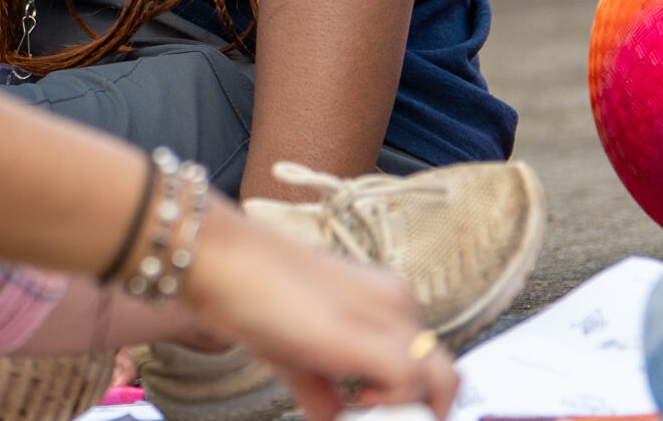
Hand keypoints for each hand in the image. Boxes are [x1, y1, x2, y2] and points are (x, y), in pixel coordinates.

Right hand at [176, 196, 456, 419]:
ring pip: (442, 383)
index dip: (409, 405)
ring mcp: (388, 317)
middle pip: (444, 377)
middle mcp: (395, 304)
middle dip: (418, 414)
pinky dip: (391, 411)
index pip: (424, 365)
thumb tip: (334, 419)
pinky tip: (350, 410)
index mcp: (383, 301)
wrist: (219, 259)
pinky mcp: (372, 336)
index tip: (375, 416)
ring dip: (411, 413)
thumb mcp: (294, 352)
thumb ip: (324, 390)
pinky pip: (412, 386)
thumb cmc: (246, 292)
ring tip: (365, 418)